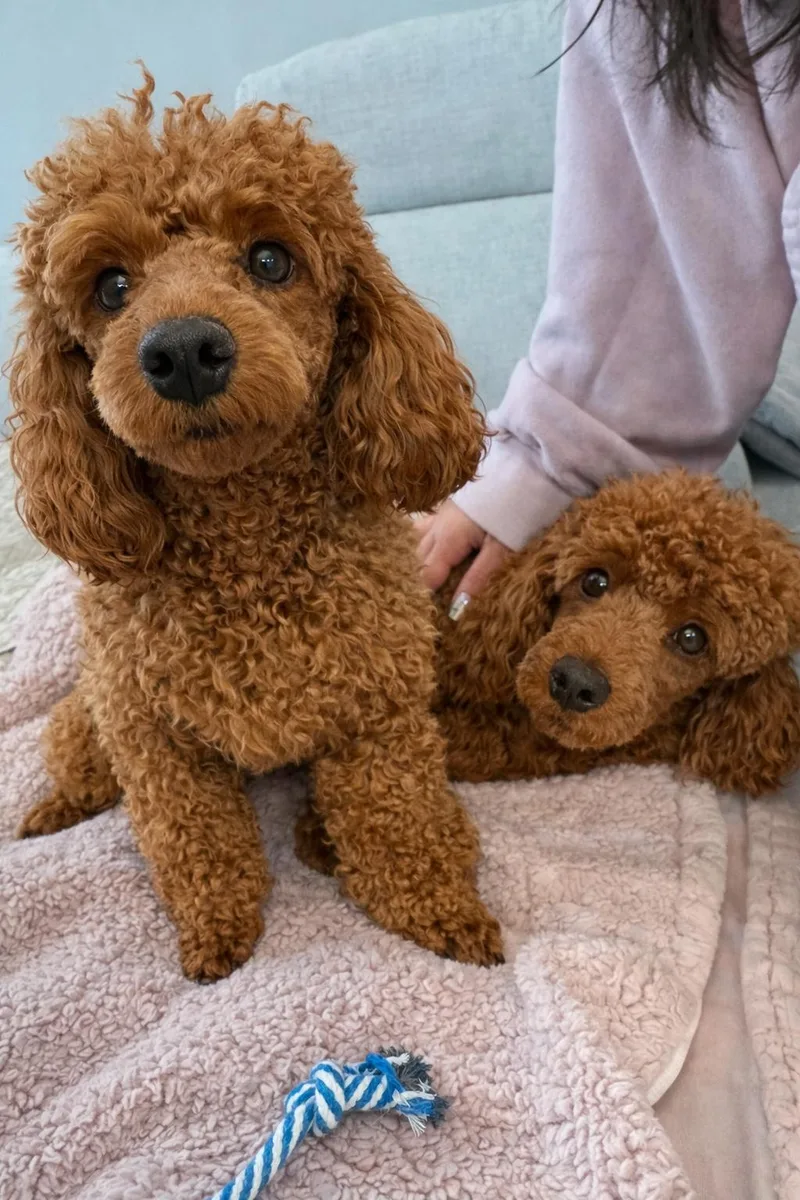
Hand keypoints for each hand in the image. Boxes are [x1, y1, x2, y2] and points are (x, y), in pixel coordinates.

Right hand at [414, 499, 509, 615]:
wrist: (519, 472)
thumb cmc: (512, 513)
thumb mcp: (500, 550)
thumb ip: (477, 577)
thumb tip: (458, 607)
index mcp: (448, 541)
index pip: (427, 576)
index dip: (434, 593)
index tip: (445, 605)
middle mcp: (436, 528)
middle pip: (420, 561)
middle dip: (431, 577)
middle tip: (450, 589)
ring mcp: (438, 515)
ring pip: (420, 543)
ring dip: (429, 559)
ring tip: (447, 570)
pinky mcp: (445, 506)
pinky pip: (426, 526)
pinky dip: (429, 539)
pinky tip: (442, 544)